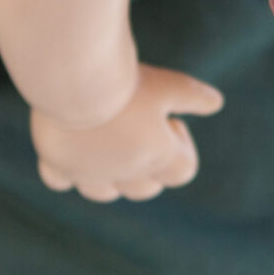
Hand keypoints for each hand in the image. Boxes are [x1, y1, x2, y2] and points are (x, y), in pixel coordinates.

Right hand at [32, 64, 223, 201]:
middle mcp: (123, 174)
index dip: (182, 146)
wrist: (73, 81)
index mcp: (156, 157)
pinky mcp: (57, 163)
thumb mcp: (168, 84)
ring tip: (109, 140)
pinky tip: (71, 147)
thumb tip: (216, 103)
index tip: (169, 120)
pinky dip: (68, 171)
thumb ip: (193, 97)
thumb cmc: (125, 83)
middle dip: (150, 165)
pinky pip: (61, 181)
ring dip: (112, 176)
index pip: (184, 172)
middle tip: (140, 126)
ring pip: (103, 193)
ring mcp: (87, 173)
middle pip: (145, 189)